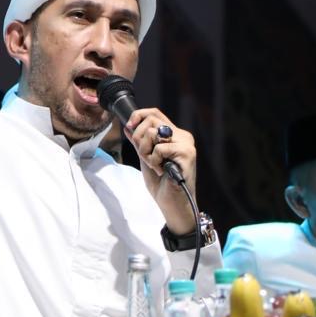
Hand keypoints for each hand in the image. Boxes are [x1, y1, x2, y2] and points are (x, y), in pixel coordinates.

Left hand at [125, 108, 197, 234]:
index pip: (154, 113)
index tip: (129, 127)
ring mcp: (186, 144)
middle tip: (145, 156)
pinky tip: (162, 170)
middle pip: (151, 120)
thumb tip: (127, 126)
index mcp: (173, 135)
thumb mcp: (145, 158)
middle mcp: (182, 136)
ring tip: (155, 165)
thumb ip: (139, 142)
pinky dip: (154, 160)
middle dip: (139, 138)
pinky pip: (160, 148)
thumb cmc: (161, 183)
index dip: (138, 116)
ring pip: (153, 132)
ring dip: (146, 152)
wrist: (171, 203)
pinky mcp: (187, 153)